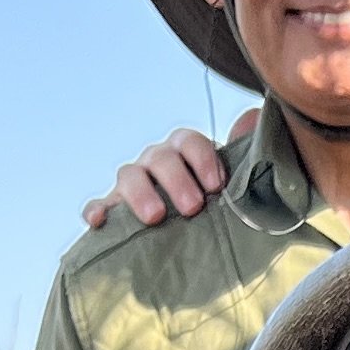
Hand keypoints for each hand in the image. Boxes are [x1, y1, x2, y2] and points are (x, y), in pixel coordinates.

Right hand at [79, 117, 254, 231]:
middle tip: (193, 207)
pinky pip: (98, 205)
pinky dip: (96, 210)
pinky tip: (100, 221)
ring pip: (129, 175)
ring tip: (155, 217)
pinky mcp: (112, 210)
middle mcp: (156, 161)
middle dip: (176, 180)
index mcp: (184, 151)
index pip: (189, 141)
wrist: (188, 232)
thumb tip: (253, 117)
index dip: (203, 159)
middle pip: (160, 158)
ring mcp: (132, 184)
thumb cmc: (211, 204)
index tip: (217, 186)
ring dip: (141, 194)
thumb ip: (243, 154)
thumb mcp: (232, 182)